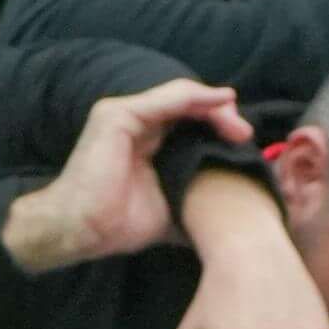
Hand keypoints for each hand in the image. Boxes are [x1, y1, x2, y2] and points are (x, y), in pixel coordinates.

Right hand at [1, 75, 254, 276]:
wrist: (83, 231)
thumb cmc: (117, 224)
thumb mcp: (169, 206)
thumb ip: (193, 195)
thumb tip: (230, 214)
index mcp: (144, 140)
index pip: (187, 120)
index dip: (217, 127)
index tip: (243, 145)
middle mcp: (134, 121)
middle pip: (188, 106)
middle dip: (221, 116)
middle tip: (244, 135)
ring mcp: (124, 114)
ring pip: (182, 97)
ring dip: (214, 107)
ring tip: (237, 126)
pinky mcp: (118, 115)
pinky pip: (168, 99)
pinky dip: (197, 98)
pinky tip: (220, 102)